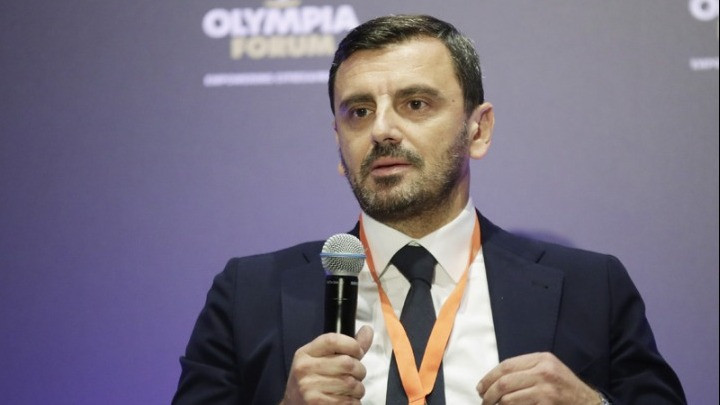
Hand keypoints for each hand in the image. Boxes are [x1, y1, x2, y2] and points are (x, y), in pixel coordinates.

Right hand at [280, 325, 373, 404]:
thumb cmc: (312, 381)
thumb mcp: (321, 360)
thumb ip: (346, 347)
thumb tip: (367, 330)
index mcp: (305, 354)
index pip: (332, 340)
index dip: (352, 344)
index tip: (358, 352)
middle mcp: (305, 369)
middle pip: (346, 362)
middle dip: (359, 370)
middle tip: (356, 375)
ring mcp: (309, 388)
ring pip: (351, 384)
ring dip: (358, 389)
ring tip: (351, 390)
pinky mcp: (317, 404)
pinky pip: (348, 401)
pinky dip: (354, 402)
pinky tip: (346, 400)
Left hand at [477, 352, 598, 404]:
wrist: (589, 404)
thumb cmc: (565, 389)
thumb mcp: (549, 370)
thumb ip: (526, 369)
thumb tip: (495, 379)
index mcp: (542, 359)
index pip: (506, 366)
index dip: (489, 377)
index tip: (481, 387)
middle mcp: (544, 372)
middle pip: (504, 382)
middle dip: (488, 393)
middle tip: (483, 400)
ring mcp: (546, 390)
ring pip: (508, 398)